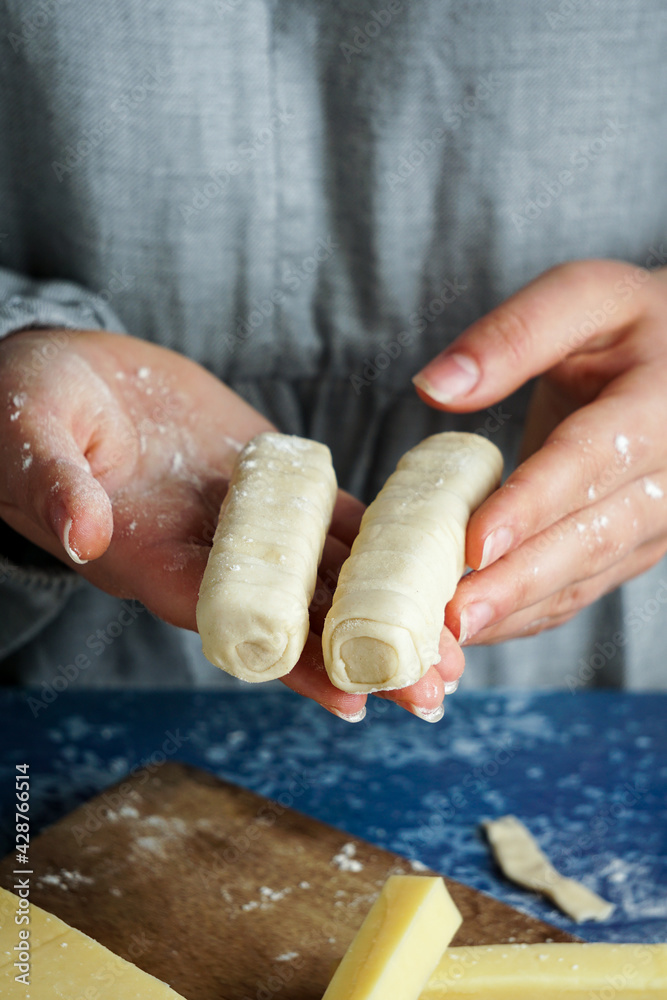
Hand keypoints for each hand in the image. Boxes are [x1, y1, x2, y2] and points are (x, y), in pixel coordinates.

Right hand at [0, 329, 445, 719]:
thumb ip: (54, 484)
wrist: (67, 374)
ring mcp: (249, 518)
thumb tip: (81, 531)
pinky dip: (384, 538)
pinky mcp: (276, 477)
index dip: (290, 663)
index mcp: (150, 557)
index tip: (350, 698)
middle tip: (434, 693)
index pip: (232, 622)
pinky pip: (336, 514)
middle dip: (364, 653)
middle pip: (298, 616)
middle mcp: (209, 553)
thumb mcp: (30, 436)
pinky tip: (435, 558)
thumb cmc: (26, 407)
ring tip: (453, 648)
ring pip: (330, 572)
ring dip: (391, 608)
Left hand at [413, 259, 666, 647]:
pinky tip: (482, 625)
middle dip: (520, 580)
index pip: (592, 462)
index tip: (474, 544)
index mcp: (661, 405)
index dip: (532, 505)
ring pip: (589, 575)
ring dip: (521, 608)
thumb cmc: (627, 324)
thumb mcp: (583, 298)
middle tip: (453, 616)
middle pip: (592, 536)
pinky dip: (532, 611)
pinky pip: (585, 587)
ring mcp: (660, 520)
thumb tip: (435, 385)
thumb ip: (514, 335)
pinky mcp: (637, 545)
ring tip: (454, 635)